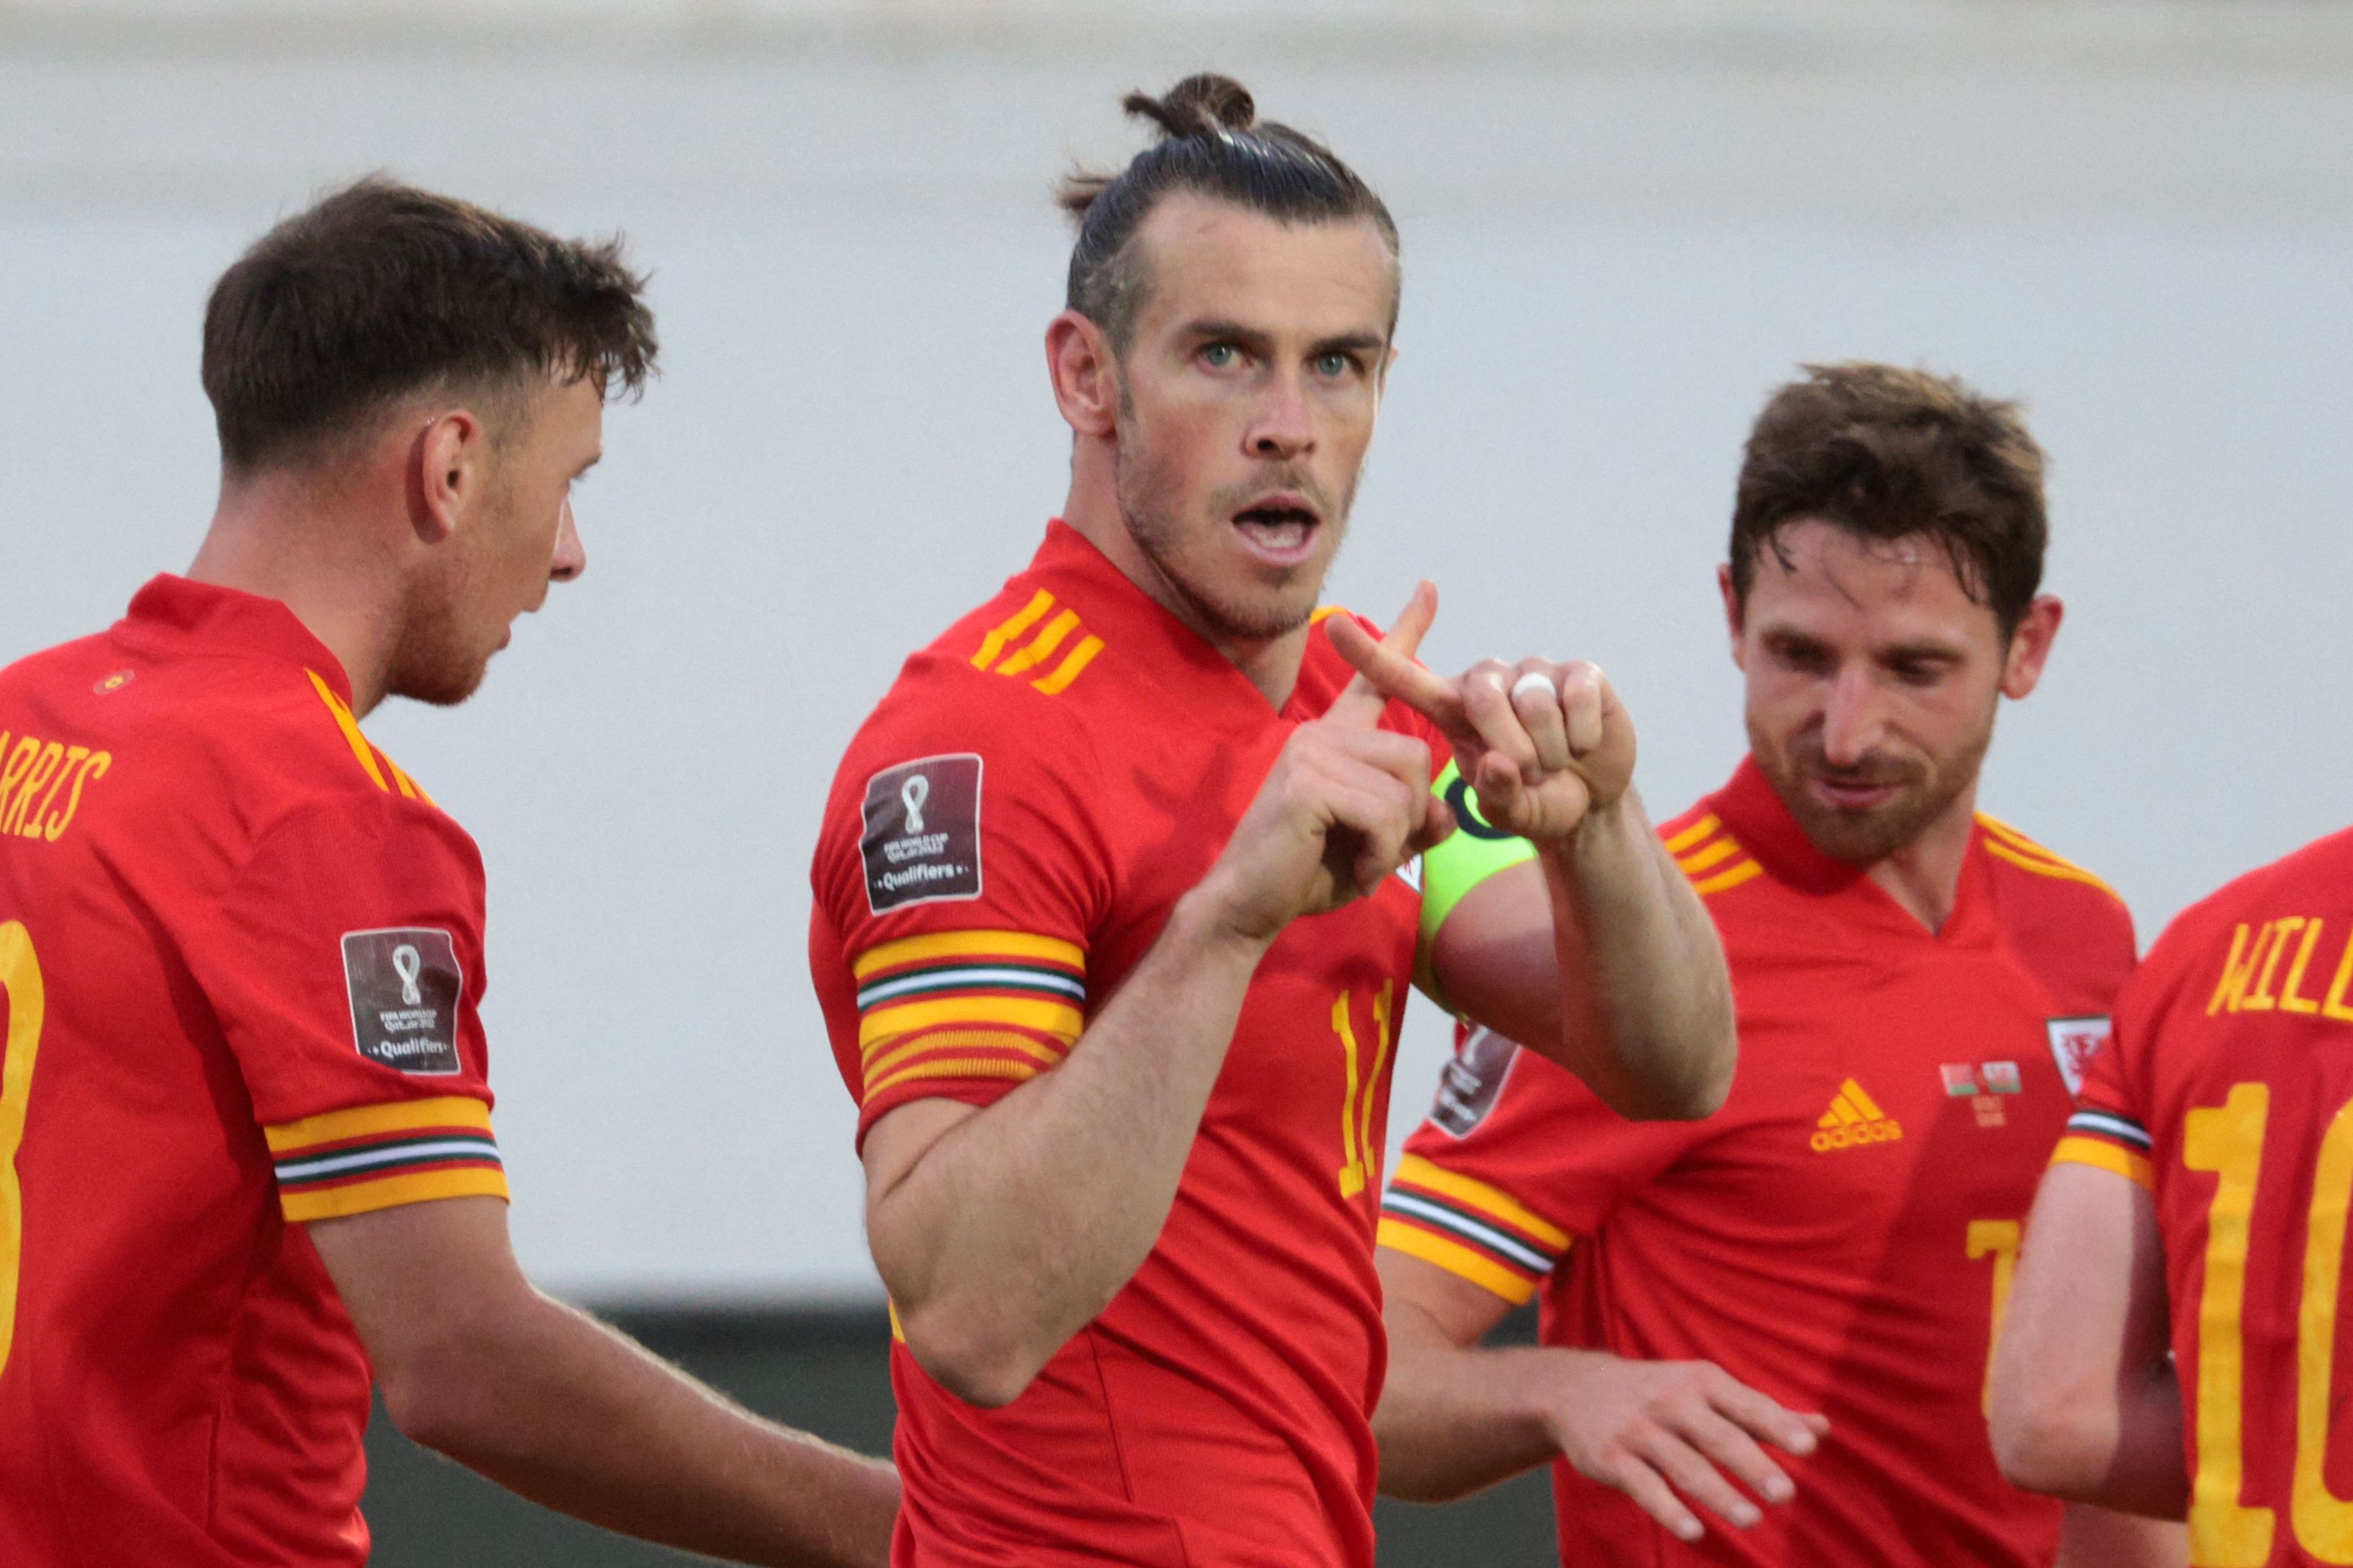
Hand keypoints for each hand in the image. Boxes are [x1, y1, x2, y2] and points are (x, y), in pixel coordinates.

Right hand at [1192, 603, 1455, 946]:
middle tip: (1376, 852)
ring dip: (1396, 840)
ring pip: (1405, 787)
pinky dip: (1382, 854)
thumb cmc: (1305, 874)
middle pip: (1416, 756)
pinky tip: (1356, 870)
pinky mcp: (1307, 784)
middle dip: (1411, 816)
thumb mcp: (1375, 846)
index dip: (1406, 633)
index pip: (1375, 679)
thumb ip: (1413, 823)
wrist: (1247, 908)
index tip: (1429, 588)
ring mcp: (1310, 753)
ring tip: (1362, 862)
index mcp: (1333, 738)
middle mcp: (1320, 734)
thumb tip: (1445, 812)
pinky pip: (1384, 814)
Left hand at [1327, 584, 1635, 842]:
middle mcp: (1488, 681)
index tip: (1332, 624)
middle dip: (1511, 747)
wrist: (1592, 805)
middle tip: (1530, 774)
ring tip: (1557, 763)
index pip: (1401, 677)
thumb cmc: (1534, 803)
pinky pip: (1579, 697)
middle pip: (1483, 695)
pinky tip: (1585, 744)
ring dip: (1551, 749)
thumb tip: (1499, 763)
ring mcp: (1535, 671)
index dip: (1368, 653)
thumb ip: (1495, 794)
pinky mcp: (1582, 672)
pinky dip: (1584, 735)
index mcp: (1453, 709)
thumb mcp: (1507, 811)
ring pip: (1536, 701)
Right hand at [1543, 1350, 1828, 1543]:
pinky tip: (1694, 1532)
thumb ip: (1762, 1412)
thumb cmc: (1660, 1393)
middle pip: (1718, 1437)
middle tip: (1786, 1493)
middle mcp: (1670, 1402)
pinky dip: (1668, 1510)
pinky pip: (1644, 1488)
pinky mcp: (1611, 1459)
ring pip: (1684, 1466)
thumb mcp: (1706, 1390)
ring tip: (1751, 1519)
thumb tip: (1823, 1428)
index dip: (1777, 1425)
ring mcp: (1639, 1431)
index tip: (1808, 1446)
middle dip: (1752, 1464)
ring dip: (1718, 1494)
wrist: (1576, 1389)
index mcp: (1701, 1382)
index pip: (1746, 1405)